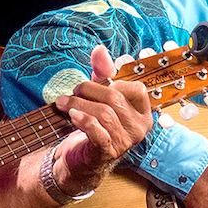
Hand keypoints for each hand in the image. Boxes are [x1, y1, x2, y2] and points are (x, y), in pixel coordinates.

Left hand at [51, 45, 153, 196]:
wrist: (82, 158)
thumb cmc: (95, 124)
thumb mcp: (99, 95)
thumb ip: (102, 72)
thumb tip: (99, 49)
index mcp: (143, 112)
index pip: (136, 89)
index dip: (113, 83)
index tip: (95, 85)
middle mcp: (139, 128)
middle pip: (115, 99)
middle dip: (89, 91)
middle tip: (73, 91)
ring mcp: (125, 142)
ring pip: (104, 114)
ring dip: (79, 104)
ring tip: (64, 102)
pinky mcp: (108, 152)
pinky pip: (98, 131)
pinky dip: (83, 120)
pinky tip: (72, 115)